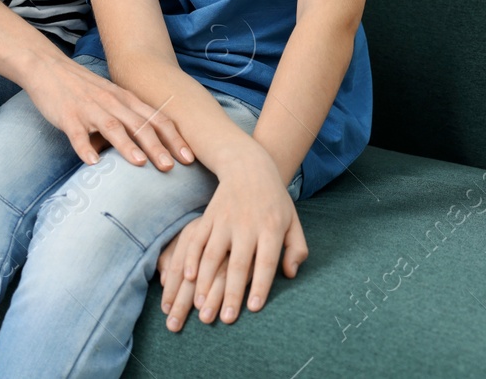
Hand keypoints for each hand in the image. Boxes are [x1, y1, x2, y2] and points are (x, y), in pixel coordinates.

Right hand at [23, 56, 194, 170]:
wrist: (48, 68)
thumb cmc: (83, 88)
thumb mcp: (111, 98)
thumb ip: (128, 120)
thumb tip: (146, 148)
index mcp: (125, 100)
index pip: (156, 119)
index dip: (174, 138)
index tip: (189, 157)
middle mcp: (111, 102)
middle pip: (139, 125)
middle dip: (157, 146)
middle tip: (171, 167)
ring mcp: (89, 109)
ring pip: (112, 127)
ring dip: (127, 146)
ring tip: (140, 163)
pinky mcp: (68, 116)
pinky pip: (77, 134)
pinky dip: (85, 147)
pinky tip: (92, 162)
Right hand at [157, 149, 306, 330]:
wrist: (249, 166)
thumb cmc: (275, 201)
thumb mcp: (293, 222)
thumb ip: (297, 249)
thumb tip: (289, 274)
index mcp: (271, 228)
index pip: (265, 262)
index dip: (260, 286)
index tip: (253, 308)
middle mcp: (247, 225)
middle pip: (237, 264)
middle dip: (231, 293)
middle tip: (226, 319)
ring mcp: (224, 220)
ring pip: (212, 255)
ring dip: (205, 282)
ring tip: (202, 307)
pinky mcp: (208, 217)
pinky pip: (196, 240)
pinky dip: (190, 258)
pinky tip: (188, 277)